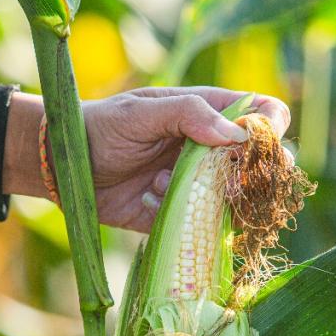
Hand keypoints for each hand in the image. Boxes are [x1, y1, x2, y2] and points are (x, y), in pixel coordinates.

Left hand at [83, 88, 291, 231]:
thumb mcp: (141, 113)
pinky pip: (202, 223)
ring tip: (165, 181)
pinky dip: (183, 215)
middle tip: (231, 177)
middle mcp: (209, 149)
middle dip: (254, 172)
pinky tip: (149, 196)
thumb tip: (238, 135)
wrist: (64, 169)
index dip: (271, 125)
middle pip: (257, 161)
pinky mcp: (180, 215)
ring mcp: (198, 184)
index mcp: (206, 112)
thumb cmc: (101, 128)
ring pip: (235, 197)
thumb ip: (188, 114)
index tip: (263, 140)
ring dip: (212, 196)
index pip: (260, 111)